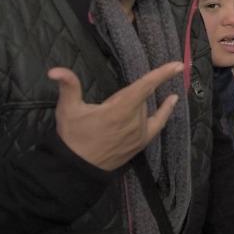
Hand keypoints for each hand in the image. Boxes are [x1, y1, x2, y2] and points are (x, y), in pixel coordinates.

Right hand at [49, 61, 182, 170]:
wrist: (77, 168)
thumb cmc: (73, 137)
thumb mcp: (67, 109)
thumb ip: (67, 86)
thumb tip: (54, 70)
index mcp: (120, 109)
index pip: (145, 86)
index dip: (162, 74)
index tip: (179, 65)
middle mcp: (135, 120)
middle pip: (142, 97)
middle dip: (131, 94)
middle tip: (109, 106)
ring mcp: (140, 133)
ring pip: (146, 109)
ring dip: (139, 104)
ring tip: (121, 113)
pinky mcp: (141, 142)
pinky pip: (158, 123)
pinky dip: (165, 111)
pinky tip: (172, 100)